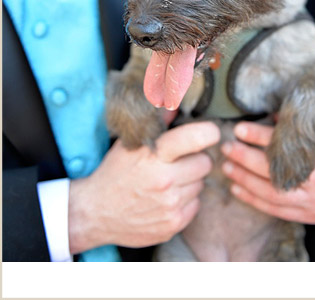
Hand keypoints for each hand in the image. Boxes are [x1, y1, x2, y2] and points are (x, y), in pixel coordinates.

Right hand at [68, 122, 219, 253]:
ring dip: (189, 182)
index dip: (209, 133)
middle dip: (194, 161)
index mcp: (155, 155)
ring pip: (201, 184)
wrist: (94, 213)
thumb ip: (158, 122)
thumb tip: (178, 101)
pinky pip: (196, 205)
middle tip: (176, 164)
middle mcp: (165, 180)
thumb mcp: (131, 144)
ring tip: (167, 183)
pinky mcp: (173, 224)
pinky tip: (166, 200)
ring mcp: (169, 205)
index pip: (198, 137)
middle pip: (206, 163)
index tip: (209, 134)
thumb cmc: (116, 173)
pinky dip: (185, 202)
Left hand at [221, 118, 314, 226]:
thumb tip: (280, 112)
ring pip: (269, 190)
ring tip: (227, 167)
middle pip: (271, 167)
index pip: (283, 142)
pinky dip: (253, 200)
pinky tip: (238, 190)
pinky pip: (274, 208)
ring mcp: (311, 198)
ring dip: (244, 178)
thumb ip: (310, 122)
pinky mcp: (307, 214)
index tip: (240, 129)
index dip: (258, 135)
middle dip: (244, 156)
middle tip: (227, 147)